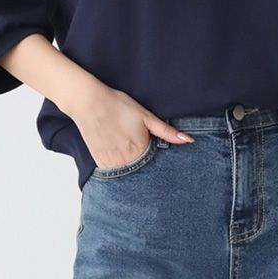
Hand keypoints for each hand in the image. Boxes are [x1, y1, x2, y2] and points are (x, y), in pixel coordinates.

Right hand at [65, 81, 193, 167]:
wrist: (88, 102)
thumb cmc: (118, 106)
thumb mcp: (146, 116)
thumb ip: (167, 132)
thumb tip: (189, 141)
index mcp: (141, 150)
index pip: (156, 168)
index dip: (161, 168)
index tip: (164, 169)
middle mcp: (126, 160)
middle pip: (142, 175)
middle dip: (148, 174)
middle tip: (151, 171)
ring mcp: (111, 162)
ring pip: (128, 177)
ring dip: (134, 174)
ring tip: (136, 168)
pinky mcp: (100, 161)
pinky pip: (113, 175)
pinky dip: (119, 173)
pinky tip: (123, 165)